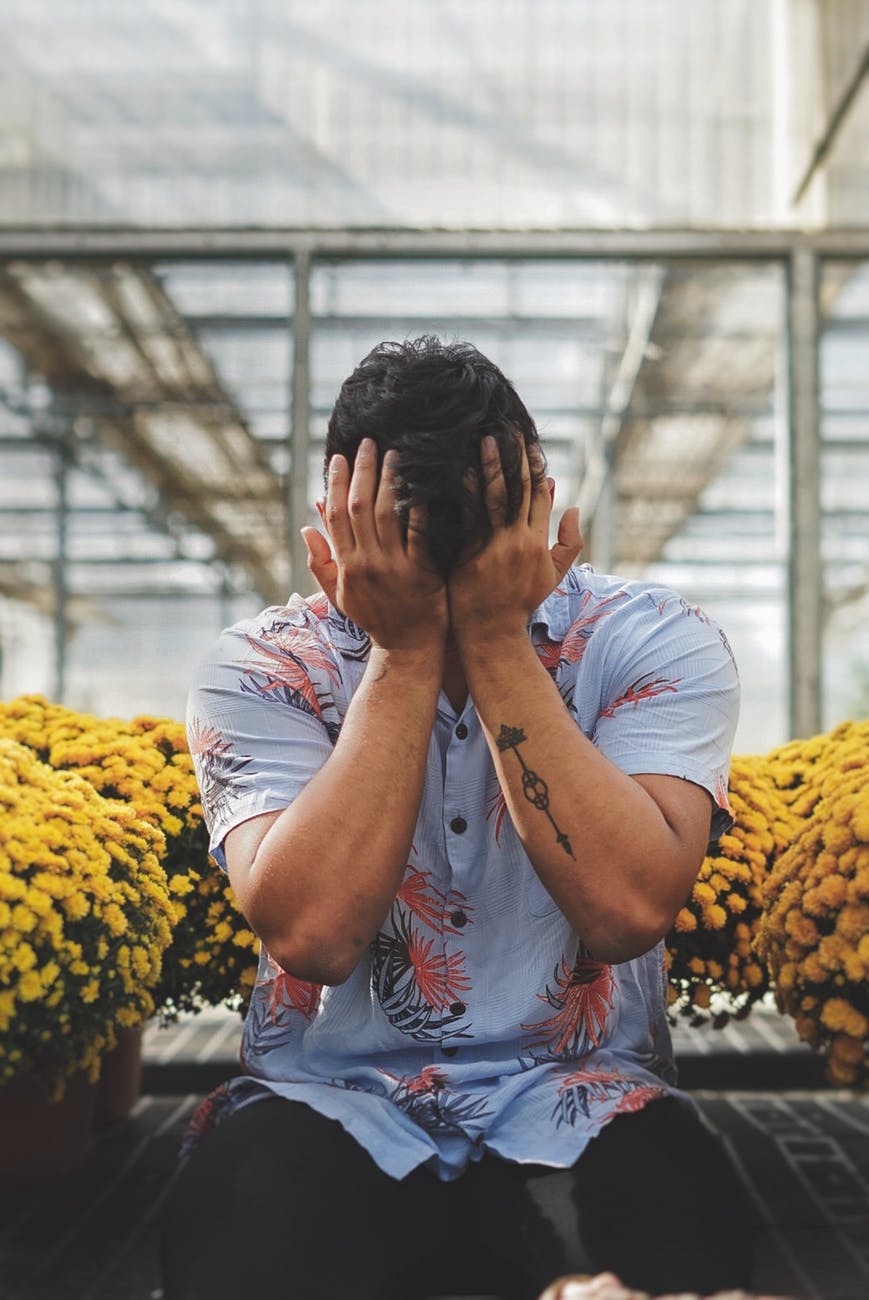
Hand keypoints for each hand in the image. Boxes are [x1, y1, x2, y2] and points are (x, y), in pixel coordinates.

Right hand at [301, 439, 447, 653]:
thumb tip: (307, 526)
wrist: (407, 647)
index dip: (334, 483)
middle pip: (357, 507)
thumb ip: (321, 560)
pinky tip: (421, 485)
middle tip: (368, 442)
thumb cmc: (374, 617)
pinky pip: (417, 534)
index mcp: (345, 565)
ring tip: (394, 453)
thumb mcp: (340, 593)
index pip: (334, 515)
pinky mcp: (420, 572)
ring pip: (384, 515)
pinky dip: (417, 508)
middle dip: (361, 471)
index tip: (338, 457)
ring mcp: (393, 567)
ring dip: (387, 480)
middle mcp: (365, 563)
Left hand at [447, 434, 582, 644]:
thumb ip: (569, 542)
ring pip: (496, 499)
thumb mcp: (553, 575)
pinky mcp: (471, 555)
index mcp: (539, 543)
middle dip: (513, 458)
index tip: (528, 442)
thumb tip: (572, 505)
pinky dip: (465, 495)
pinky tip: (459, 473)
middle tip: (505, 429)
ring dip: (490, 467)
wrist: (492, 632)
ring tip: (483, 440)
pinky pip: (469, 519)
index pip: (540, 496)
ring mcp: (495, 548)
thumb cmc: (520, 603)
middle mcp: (519, 541)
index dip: (535, 467)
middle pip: (519, 491)